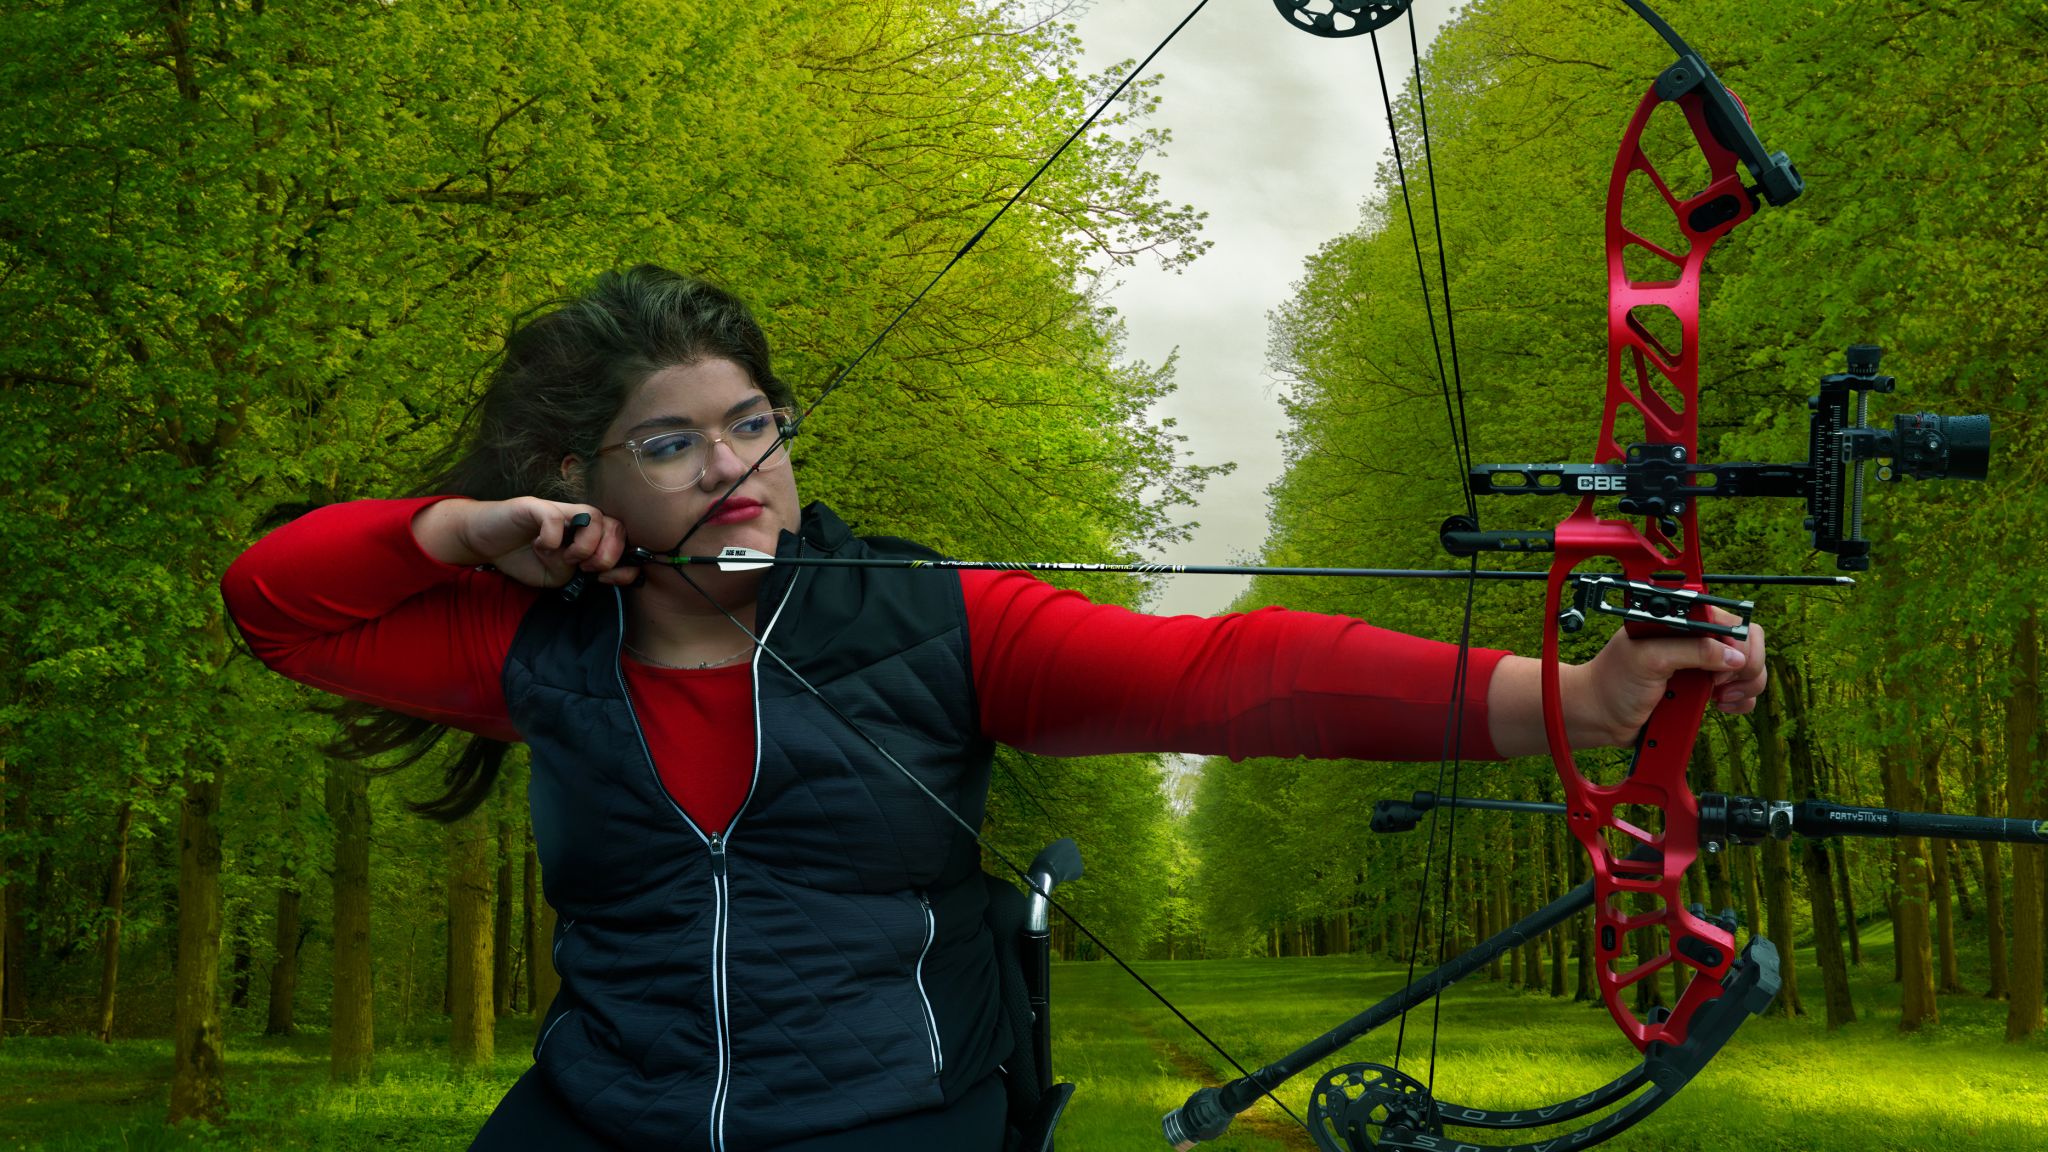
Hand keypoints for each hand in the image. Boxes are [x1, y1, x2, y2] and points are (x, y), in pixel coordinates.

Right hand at [456, 497, 637, 589]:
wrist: (484, 541)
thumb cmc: (522, 557)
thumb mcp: (558, 575)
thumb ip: (583, 575)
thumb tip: (608, 574)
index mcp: (586, 533)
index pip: (620, 538)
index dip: (624, 560)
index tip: (610, 579)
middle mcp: (577, 517)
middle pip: (614, 525)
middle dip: (608, 554)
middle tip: (585, 569)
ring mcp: (557, 509)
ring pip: (593, 517)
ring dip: (586, 546)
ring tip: (567, 559)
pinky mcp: (534, 506)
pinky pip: (554, 518)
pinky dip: (552, 538)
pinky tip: (541, 546)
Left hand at [1569, 607, 1765, 747]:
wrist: (1600, 717)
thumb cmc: (1614, 682)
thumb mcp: (1650, 660)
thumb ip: (1692, 651)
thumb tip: (1735, 657)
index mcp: (1682, 622)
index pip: (1731, 620)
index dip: (1736, 644)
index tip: (1721, 666)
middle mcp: (1696, 639)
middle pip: (1748, 643)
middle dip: (1746, 666)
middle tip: (1719, 685)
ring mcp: (1703, 664)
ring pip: (1749, 667)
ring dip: (1745, 684)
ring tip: (1720, 698)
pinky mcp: (1704, 688)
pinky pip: (1742, 690)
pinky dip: (1742, 699)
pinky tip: (1721, 705)